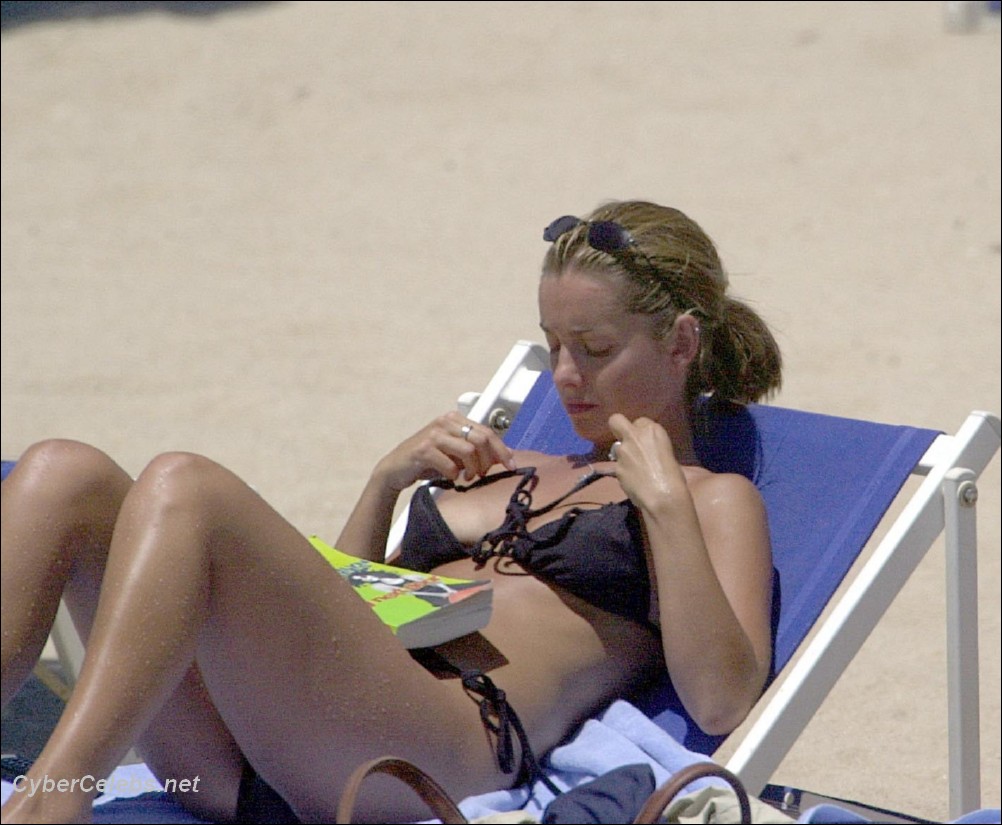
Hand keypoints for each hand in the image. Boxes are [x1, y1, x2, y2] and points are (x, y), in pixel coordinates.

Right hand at [375, 412, 516, 491]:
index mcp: (454, 419)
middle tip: (483, 474)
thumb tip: (504, 456)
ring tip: (467, 477)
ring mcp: (434, 434)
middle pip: (482, 440)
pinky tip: (450, 478)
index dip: (502, 450)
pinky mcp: (424, 449)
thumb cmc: (427, 461)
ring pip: (469, 451)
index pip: (487, 432)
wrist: (395, 469)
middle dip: (488, 461)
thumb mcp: (454, 452)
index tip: (512, 465)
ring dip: (472, 470)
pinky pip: (451, 465)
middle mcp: (445, 422)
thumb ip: (475, 450)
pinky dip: (454, 475)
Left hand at [607, 413, 688, 510]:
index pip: (640, 421)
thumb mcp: (666, 453)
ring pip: (616, 447)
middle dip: (618, 427)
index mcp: (652, 430)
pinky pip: (617, 466)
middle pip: (616, 420)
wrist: (664, 496)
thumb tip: (645, 451)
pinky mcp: (616, 467)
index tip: (645, 442)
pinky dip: (623, 472)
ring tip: (633, 469)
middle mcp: (635, 436)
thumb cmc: (674, 476)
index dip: (641, 432)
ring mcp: (623, 451)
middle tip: (624, 439)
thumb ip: (651, 447)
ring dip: (622, 455)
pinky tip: (632, 481)